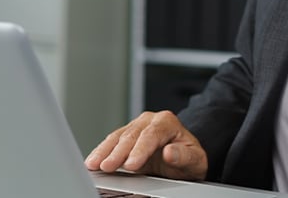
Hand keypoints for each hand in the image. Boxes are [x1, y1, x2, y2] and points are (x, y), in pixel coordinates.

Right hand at [84, 110, 207, 180]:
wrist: (183, 157)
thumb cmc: (189, 158)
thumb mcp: (194, 159)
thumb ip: (183, 155)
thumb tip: (169, 152)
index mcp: (167, 122)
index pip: (151, 135)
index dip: (139, 150)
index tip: (131, 164)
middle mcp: (150, 121)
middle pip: (131, 135)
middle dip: (118, 152)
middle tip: (107, 166)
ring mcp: (136, 127)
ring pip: (117, 137)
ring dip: (104, 151)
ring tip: (94, 164)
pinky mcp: (126, 136)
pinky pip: (111, 142)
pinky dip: (101, 152)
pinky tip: (93, 161)